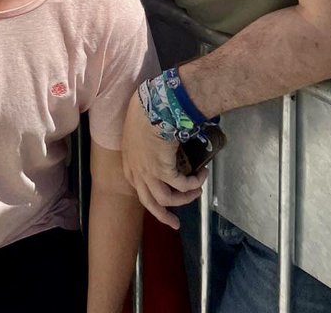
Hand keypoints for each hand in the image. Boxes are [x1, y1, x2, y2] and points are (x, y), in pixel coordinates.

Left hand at [121, 94, 205, 228]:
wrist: (152, 106)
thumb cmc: (145, 109)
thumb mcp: (139, 127)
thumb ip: (147, 139)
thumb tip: (162, 139)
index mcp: (129, 160)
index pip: (137, 186)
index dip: (148, 196)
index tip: (158, 202)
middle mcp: (137, 170)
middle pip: (149, 202)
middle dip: (163, 216)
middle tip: (175, 224)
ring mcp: (149, 172)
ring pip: (167, 199)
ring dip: (185, 198)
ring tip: (197, 192)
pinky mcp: (164, 170)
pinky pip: (182, 185)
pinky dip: (194, 183)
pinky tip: (202, 175)